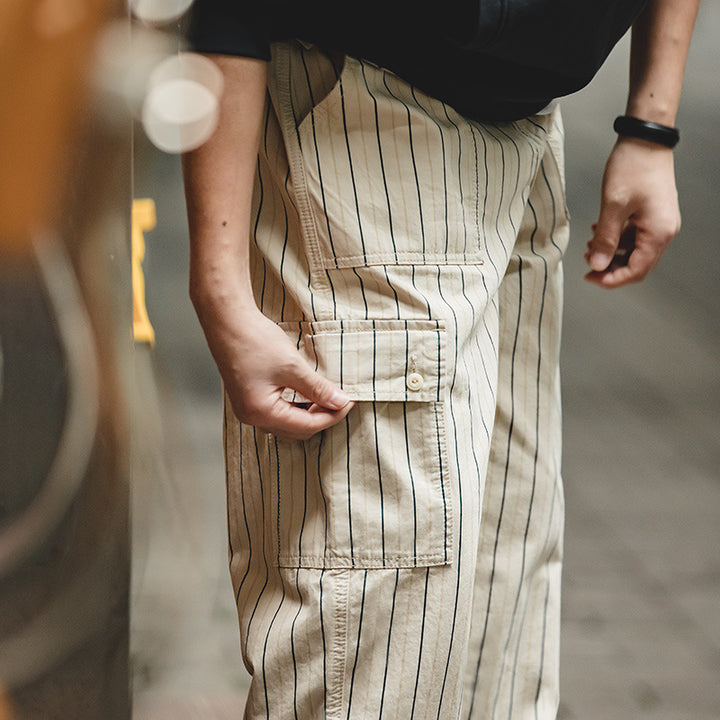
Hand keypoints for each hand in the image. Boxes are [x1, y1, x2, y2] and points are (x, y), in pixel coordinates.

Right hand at [200, 303, 353, 440]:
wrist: (227, 321)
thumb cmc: (255, 341)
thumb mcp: (293, 366)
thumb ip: (318, 388)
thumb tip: (340, 402)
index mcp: (261, 412)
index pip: (307, 425)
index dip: (332, 415)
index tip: (349, 401)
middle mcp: (252, 417)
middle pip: (297, 430)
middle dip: (321, 416)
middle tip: (339, 398)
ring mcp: (248, 409)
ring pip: (287, 423)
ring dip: (308, 413)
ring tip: (326, 395)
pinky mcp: (248, 399)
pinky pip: (277, 413)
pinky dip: (295, 406)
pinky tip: (307, 392)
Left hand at [585, 136, 680, 287]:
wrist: (645, 138)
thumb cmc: (633, 166)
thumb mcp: (613, 206)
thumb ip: (605, 239)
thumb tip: (598, 265)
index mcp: (658, 232)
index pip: (636, 271)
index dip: (611, 279)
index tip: (590, 277)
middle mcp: (664, 231)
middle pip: (636, 264)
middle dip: (610, 266)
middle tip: (588, 261)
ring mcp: (659, 223)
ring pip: (633, 251)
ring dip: (611, 251)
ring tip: (591, 242)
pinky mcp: (652, 215)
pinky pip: (634, 237)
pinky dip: (616, 238)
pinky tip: (599, 230)